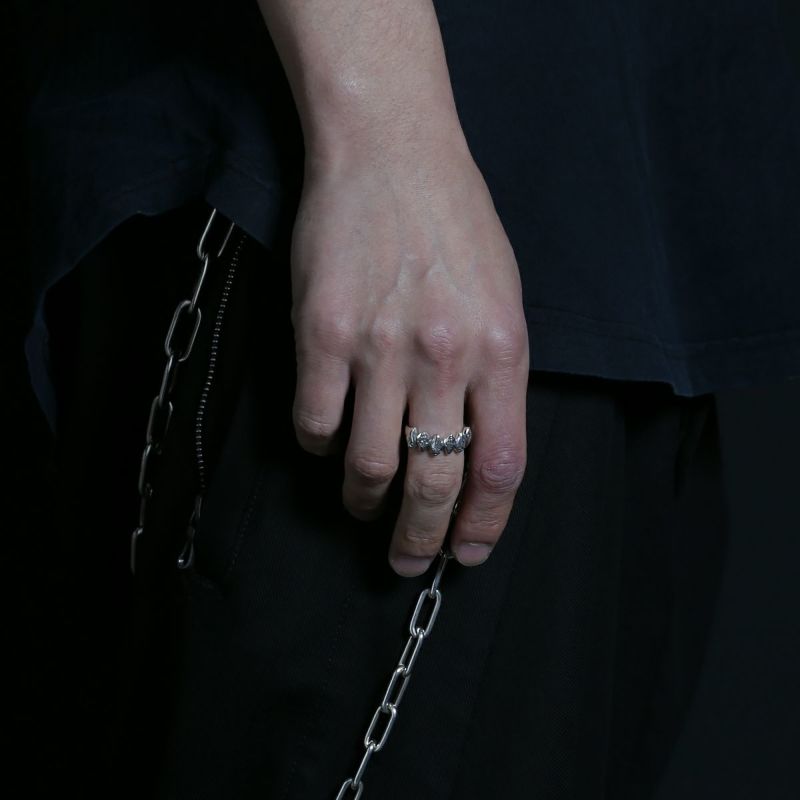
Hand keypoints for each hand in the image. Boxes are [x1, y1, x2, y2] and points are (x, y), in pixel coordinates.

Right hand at [289, 141, 529, 576]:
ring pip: (367, 467)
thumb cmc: (453, 220)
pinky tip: (327, 436)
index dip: (483, 526)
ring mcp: (378, 349)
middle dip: (419, 540)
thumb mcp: (504, 296)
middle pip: (433, 484)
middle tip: (408, 562)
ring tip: (362, 503)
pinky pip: (314, 425)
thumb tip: (476, 450)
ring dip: (363, 500)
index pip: (501, 469)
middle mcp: (443, 357)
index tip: (466, 553)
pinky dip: (319, 446)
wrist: (390, 152)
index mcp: (502, 350)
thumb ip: (497, 375)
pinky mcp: (320, 335)